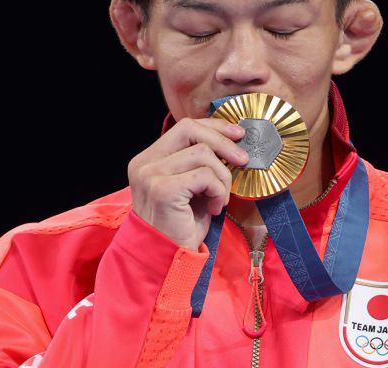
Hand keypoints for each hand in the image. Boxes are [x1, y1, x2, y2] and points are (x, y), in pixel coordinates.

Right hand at [128, 118, 247, 248]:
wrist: (167, 260)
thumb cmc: (181, 226)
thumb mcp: (192, 187)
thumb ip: (201, 163)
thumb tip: (232, 141)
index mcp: (149, 159)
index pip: (184, 127)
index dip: (214, 127)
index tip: (238, 134)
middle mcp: (145, 163)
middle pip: (190, 129)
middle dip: (223, 142)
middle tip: (243, 160)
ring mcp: (151, 175)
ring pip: (202, 154)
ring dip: (222, 177)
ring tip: (219, 200)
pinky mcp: (163, 189)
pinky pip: (204, 175)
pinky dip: (217, 190)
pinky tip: (213, 208)